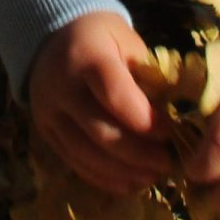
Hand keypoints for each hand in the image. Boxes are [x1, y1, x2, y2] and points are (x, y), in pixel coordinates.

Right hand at [27, 12, 173, 195]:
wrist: (50, 37)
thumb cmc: (100, 37)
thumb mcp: (127, 41)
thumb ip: (147, 75)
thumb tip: (174, 116)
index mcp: (86, 57)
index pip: (115, 95)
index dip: (145, 120)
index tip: (169, 131)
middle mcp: (62, 87)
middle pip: (102, 132)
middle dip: (139, 154)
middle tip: (166, 162)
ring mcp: (49, 113)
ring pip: (87, 154)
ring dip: (123, 172)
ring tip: (152, 177)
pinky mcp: (45, 132)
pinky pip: (75, 162)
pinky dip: (104, 178)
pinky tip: (129, 183)